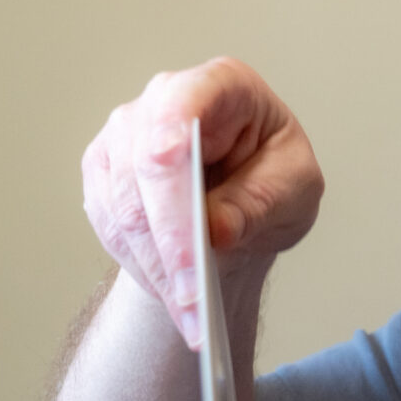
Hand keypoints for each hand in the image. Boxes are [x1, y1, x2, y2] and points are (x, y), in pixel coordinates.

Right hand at [81, 58, 322, 345]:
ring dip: (157, 267)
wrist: (239, 204)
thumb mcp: (295, 188)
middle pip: (146, 169)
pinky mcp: (104, 176)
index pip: (181, 110)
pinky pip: (111, 227)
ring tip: (191, 315)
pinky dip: (144, 268)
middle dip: (171, 242)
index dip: (178, 169)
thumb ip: (259, 203)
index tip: (189, 226)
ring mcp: (124, 137)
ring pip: (123, 206)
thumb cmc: (273, 178)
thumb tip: (216, 229)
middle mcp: (162, 100)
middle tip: (193, 300)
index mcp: (220, 85)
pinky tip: (173, 296)